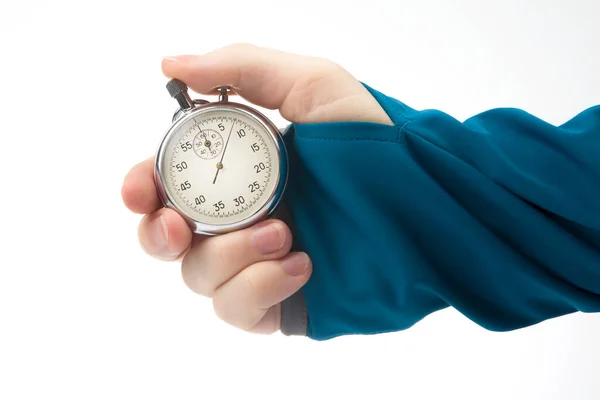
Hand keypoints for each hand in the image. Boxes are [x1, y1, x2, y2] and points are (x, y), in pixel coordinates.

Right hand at [121, 43, 391, 333]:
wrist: (427, 203)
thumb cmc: (374, 141)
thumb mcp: (312, 86)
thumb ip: (242, 68)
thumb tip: (170, 65)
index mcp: (237, 170)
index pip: (166, 185)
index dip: (141, 189)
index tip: (142, 190)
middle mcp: (240, 217)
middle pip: (168, 239)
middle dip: (161, 234)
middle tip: (181, 228)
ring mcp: (259, 262)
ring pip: (200, 277)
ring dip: (231, 257)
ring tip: (284, 233)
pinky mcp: (282, 300)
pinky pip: (241, 310)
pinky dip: (262, 288)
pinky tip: (303, 265)